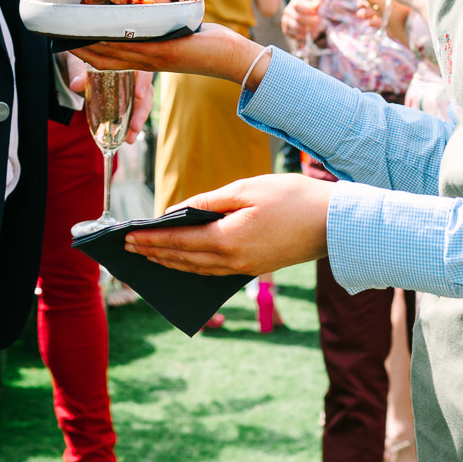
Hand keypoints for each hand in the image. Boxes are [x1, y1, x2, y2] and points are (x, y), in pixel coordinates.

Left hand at [65, 53, 154, 142]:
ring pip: (142, 104)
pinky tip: (127, 138)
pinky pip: (133, 112)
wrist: (76, 69)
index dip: (143, 81)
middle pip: (145, 91)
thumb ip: (77, 72)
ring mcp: (130, 89)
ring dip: (138, 121)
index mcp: (125, 62)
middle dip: (141, 110)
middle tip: (134, 126)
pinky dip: (131, 125)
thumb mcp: (77, 64)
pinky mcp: (126, 101)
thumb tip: (76, 84)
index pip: (142, 69)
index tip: (139, 95)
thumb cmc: (80, 61)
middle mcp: (132, 75)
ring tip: (130, 138)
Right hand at [81, 24, 265, 87]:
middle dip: (81, 47)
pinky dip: (111, 40)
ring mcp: (154, 58)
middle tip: (60, 33)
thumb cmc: (213, 45)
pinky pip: (131, 46)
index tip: (70, 39)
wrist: (235, 58)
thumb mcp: (180, 35)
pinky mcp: (164, 51)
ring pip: (112, 52)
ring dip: (89, 42)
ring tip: (71, 29)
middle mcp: (147, 61)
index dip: (87, 51)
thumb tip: (152, 9)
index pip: (110, 59)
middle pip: (104, 58)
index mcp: (149, 59)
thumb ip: (162, 28)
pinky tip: (97, 32)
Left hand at [122, 174, 331, 275]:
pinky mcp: (256, 269)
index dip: (150, 239)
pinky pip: (214, 272)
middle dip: (153, 253)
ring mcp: (245, 269)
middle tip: (127, 250)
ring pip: (197, 269)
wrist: (336, 223)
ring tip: (147, 255)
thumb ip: (208, 202)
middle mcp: (233, 262)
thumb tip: (176, 212)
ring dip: (170, 262)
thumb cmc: (293, 198)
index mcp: (228, 240)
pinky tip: (183, 260)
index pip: (178, 242)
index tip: (127, 237)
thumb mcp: (246, 189)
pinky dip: (192, 266)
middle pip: (183, 259)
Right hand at [281, 0, 321, 42]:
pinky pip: (294, 35)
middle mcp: (287, 13)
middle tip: (320, 23)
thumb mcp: (311, 5)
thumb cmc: (306, 10)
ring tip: (318, 30)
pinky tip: (312, 35)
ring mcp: (285, 22)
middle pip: (298, 17)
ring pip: (296, 28)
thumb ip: (315, 5)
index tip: (315, 12)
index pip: (297, 6)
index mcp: (292, 5)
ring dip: (308, 30)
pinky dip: (304, 37)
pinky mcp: (286, 31)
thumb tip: (318, 4)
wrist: (297, 15)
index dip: (307, 10)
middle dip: (310, 21)